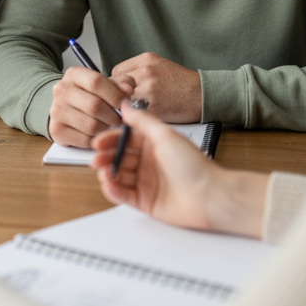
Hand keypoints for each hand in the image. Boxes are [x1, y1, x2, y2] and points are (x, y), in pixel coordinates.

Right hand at [48, 66, 132, 147]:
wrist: (65, 109)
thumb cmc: (89, 96)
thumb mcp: (104, 84)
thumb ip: (120, 83)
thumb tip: (128, 89)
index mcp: (74, 74)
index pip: (96, 81)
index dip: (115, 94)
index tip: (124, 103)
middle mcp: (61, 90)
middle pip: (94, 106)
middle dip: (113, 116)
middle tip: (120, 120)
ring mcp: (56, 111)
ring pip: (91, 125)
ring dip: (105, 129)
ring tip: (109, 126)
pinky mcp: (57, 130)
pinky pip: (84, 140)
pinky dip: (95, 139)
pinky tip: (97, 134)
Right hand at [91, 103, 268, 238]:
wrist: (209, 196)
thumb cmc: (193, 166)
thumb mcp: (165, 135)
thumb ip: (142, 120)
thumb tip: (125, 105)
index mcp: (153, 144)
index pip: (125, 139)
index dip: (110, 140)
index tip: (98, 141)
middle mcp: (148, 162)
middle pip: (119, 157)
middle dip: (106, 157)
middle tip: (96, 158)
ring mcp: (146, 182)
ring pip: (118, 176)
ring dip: (107, 173)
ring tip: (103, 171)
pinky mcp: (145, 201)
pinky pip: (123, 195)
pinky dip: (113, 190)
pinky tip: (108, 184)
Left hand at [110, 53, 200, 122]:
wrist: (202, 95)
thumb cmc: (181, 83)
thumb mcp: (160, 65)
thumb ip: (139, 70)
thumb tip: (118, 83)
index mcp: (146, 59)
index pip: (116, 71)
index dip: (118, 83)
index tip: (124, 90)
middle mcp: (145, 72)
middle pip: (114, 85)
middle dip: (118, 94)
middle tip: (126, 101)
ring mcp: (147, 89)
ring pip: (121, 100)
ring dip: (125, 106)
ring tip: (137, 108)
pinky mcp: (151, 107)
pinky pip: (132, 112)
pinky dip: (135, 116)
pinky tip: (145, 115)